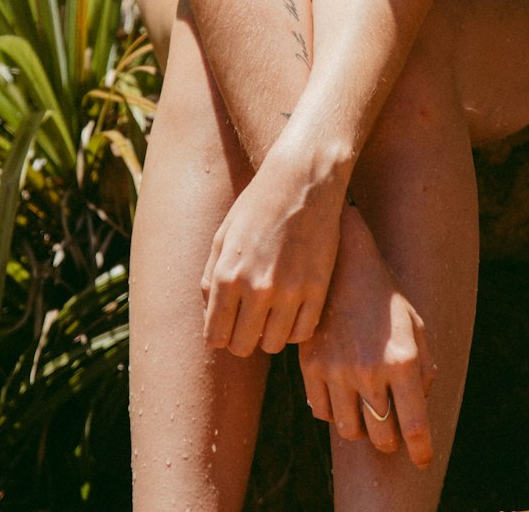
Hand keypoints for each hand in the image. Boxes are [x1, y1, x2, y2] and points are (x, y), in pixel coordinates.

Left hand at [202, 150, 342, 357]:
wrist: (303, 181)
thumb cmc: (259, 204)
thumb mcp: (224, 234)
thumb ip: (212, 277)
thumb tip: (210, 313)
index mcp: (228, 275)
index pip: (216, 336)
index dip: (219, 336)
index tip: (227, 327)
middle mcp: (257, 289)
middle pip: (243, 346)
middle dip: (242, 338)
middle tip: (250, 321)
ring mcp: (290, 291)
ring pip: (273, 345)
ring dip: (269, 334)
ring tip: (273, 314)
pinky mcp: (318, 289)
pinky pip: (303, 334)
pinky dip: (296, 329)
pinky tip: (293, 310)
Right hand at [298, 205, 435, 468]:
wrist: (343, 262)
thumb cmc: (385, 296)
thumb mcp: (416, 325)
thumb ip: (424, 368)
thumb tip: (417, 407)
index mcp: (404, 360)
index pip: (415, 427)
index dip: (420, 451)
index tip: (422, 460)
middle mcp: (371, 370)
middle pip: (381, 437)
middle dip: (390, 439)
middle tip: (391, 429)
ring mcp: (337, 370)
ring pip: (349, 430)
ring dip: (361, 425)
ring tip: (365, 406)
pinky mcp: (311, 365)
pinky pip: (322, 412)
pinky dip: (333, 410)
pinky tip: (341, 391)